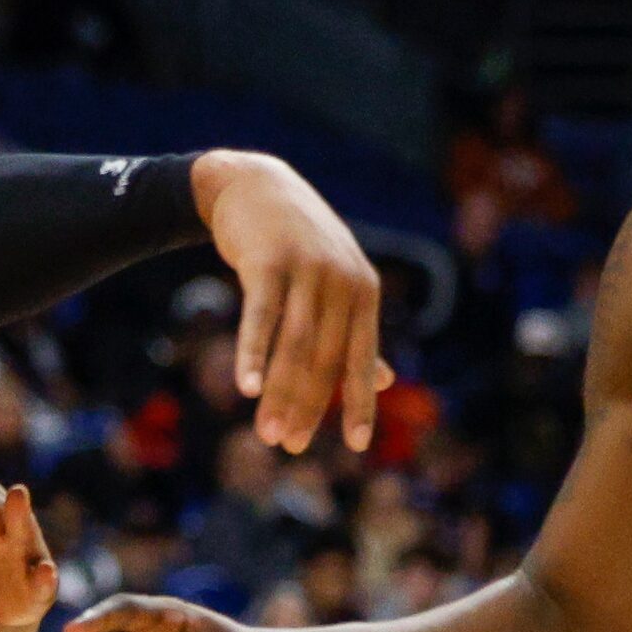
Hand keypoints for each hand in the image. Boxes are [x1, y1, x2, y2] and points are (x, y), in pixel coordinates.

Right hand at [193, 151, 388, 454]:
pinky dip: (254, 354)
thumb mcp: (336, 283)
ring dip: (280, 394)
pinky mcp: (269, 261)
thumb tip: (385, 381)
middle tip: (289, 446)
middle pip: (325, 359)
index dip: (359, 403)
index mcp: (363, 293)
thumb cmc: (298, 245)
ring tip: (267, 433)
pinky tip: (246, 389)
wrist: (255, 185)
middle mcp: (342, 282)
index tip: (355, 445)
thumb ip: (356, 333)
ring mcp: (307, 270)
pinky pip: (262, 316)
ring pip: (295, 345)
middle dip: (308, 408)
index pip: (362, 359)